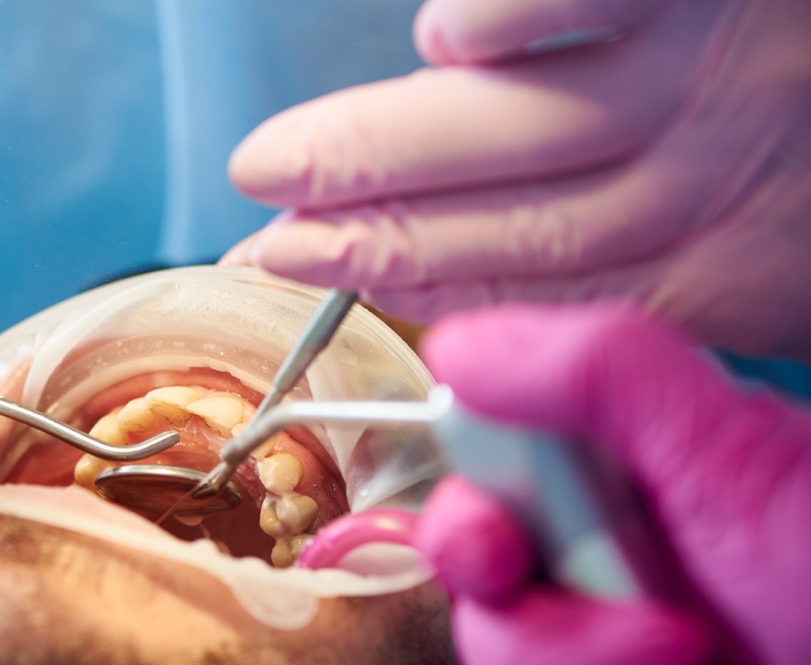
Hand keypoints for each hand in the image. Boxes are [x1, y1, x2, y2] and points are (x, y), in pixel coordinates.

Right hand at [225, 0, 810, 360]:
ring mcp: (717, 60)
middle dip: (364, 236)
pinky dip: (509, 21)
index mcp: (748, 257)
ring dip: (382, 150)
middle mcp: (716, 170)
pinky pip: (584, 1)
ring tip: (275, 165)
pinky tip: (445, 37)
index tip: (307, 282)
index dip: (403, 293)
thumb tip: (554, 287)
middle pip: (499, 222)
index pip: (528, 289)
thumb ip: (717, 267)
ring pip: (513, 127)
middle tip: (258, 232)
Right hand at [413, 303, 800, 664]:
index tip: (501, 553)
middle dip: (553, 646)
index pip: (482, 484)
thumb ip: (604, 378)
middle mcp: (618, 569)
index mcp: (631, 484)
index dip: (466, 522)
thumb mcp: (748, 465)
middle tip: (663, 642)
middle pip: (482, 607)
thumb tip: (461, 343)